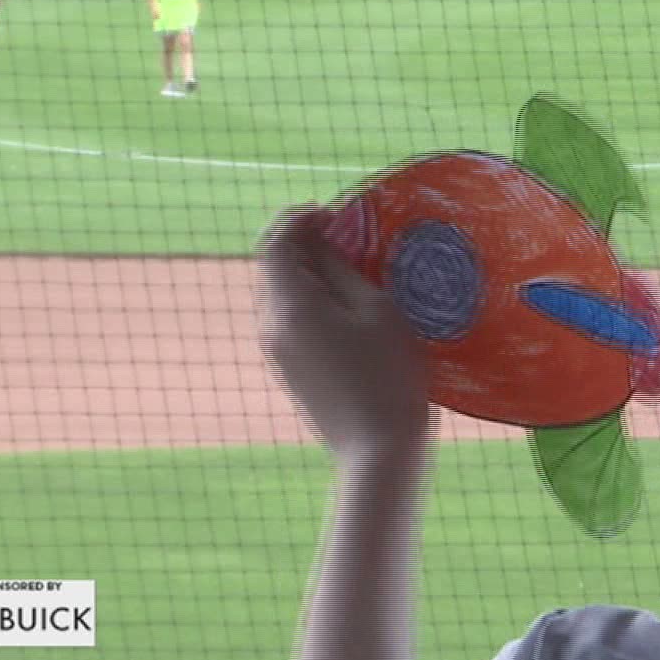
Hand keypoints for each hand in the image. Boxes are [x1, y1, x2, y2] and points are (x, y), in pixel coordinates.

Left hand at [256, 205, 431, 467]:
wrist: (379, 449)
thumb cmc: (389, 373)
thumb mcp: (376, 309)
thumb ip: (342, 268)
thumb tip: (320, 240)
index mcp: (289, 305)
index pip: (275, 245)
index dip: (298, 220)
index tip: (331, 211)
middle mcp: (270, 326)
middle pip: (272, 269)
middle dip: (301, 245)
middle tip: (344, 235)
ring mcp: (276, 352)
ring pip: (280, 296)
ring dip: (307, 274)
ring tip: (350, 268)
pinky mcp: (289, 370)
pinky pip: (289, 321)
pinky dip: (309, 301)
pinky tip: (345, 307)